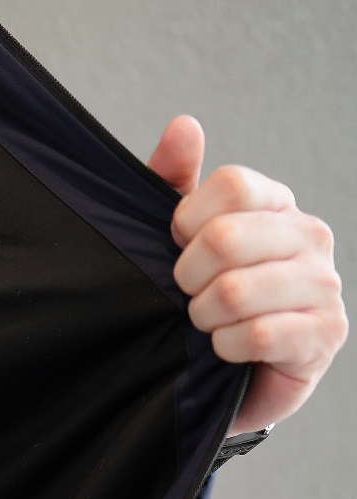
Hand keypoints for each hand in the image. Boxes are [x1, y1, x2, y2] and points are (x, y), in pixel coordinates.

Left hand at [147, 116, 346, 434]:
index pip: (232, 184)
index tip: (176, 246)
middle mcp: (309, 235)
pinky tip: (227, 349)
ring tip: (207, 323)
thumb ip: (172, 180)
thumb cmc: (201, 295)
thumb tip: (184, 124)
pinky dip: (224, 346)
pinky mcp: (325, 333)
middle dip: (187, 276)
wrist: (223, 373)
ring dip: (203, 316)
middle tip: (187, 294)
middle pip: (226, 238)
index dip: (186, 220)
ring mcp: (324, 284)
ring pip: (236, 291)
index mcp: (275, 204)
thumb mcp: (177, 237)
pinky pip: (256, 333)